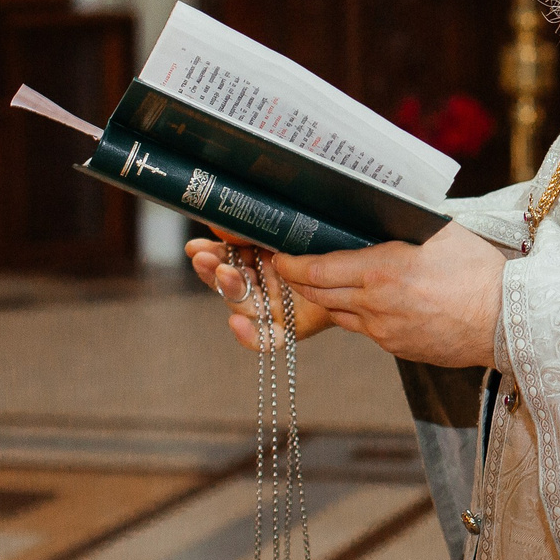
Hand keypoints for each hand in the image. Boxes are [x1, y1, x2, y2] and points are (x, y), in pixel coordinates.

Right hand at [185, 235, 335, 351]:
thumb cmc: (329, 245)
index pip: (225, 261)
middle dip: (214, 270)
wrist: (363, 270)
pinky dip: (250, 335)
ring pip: (243, 305)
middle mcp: (263, 286)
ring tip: (225, 272)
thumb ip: (258, 228)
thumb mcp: (292, 231)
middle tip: (205, 258)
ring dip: (230, 289)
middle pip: (229, 283)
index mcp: (259, 261)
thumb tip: (222, 221)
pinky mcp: (290, 328)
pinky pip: (266, 338)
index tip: (196, 248)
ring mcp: (274, 308)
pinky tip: (237, 323)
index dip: (209, 257)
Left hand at [271, 222, 506, 368]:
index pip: (318, 270)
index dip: (292, 264)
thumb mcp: (442, 232)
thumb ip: (405, 223)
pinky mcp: (397, 347)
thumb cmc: (480, 271)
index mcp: (382, 271)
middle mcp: (375, 305)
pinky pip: (365, 329)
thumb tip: (382, 207)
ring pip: (339, 314)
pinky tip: (363, 301)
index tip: (279, 255)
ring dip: (325, 297)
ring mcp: (385, 332)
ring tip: (320, 281)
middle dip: (299, 280)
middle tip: (287, 266)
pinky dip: (356, 313)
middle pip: (319, 294)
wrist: (508, 321)